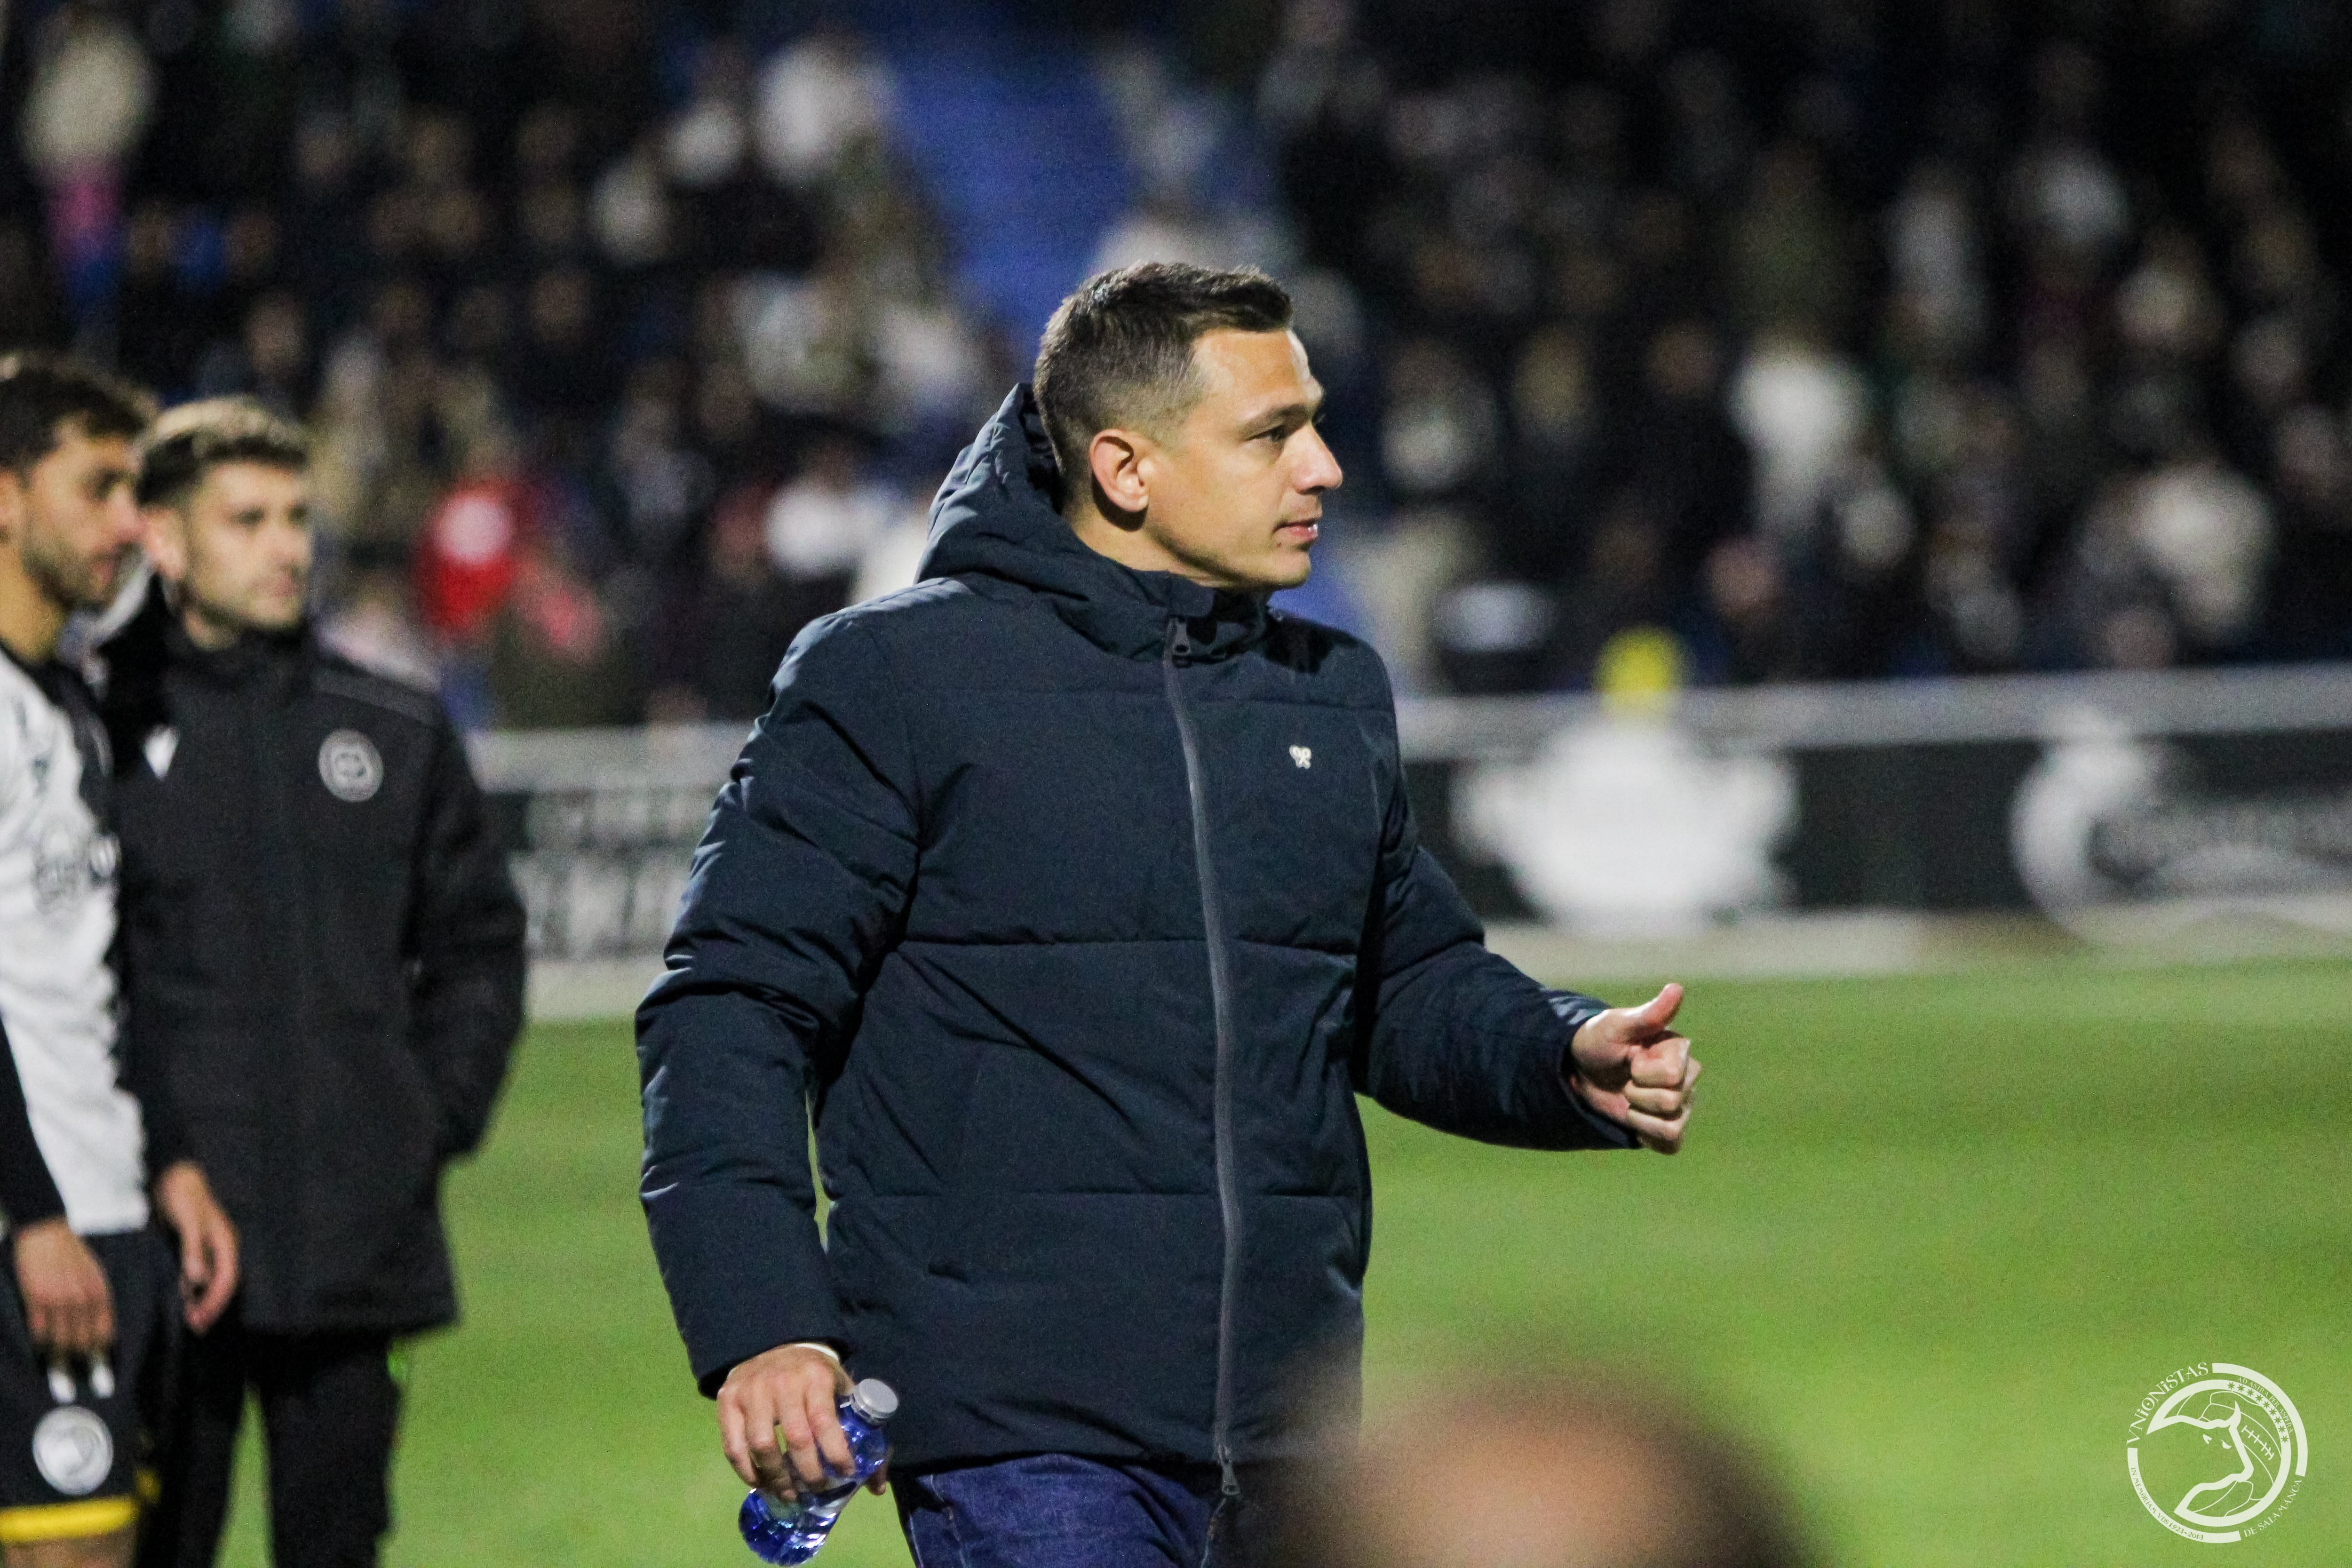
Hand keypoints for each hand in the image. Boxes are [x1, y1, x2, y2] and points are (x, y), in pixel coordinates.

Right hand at [10, 1219, 112, 1355]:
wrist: (48, 1233)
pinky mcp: (36, 1299)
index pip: (103, 1334)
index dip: (99, 1351)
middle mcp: (81, 1300)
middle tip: (70, 1360)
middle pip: (81, 1342)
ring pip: (59, 1341)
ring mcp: (58, 1300)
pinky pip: (39, 1332)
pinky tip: (40, 1342)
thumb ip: (98, 1300)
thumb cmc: (72, 1253)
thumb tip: (100, 1328)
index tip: (95, 1362)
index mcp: (99, 1293)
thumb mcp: (95, 1275)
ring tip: (54, 1356)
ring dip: (56, 1352)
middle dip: (76, 1354)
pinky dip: (40, 1341)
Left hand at [153, 1161, 238, 1332]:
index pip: (227, 1279)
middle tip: (196, 1327)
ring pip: (211, 1280)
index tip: (200, 1319)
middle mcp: (221, 1246)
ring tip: (190, 1319)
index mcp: (226, 1241)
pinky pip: (199, 1273)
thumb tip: (197, 1280)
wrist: (173, 1175)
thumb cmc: (183, 1195)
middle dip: (211, 1306)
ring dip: (202, 1299)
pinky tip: (182, 1297)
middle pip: (223, 1283)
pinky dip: (193, 1288)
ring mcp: (209, 1247)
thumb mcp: (188, 1221)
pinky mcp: (195, 1246)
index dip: (215, 1301)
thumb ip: (192, 1250)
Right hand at [717, 1344, 884, 1498]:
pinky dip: (746, 1471)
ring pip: (762, 1446)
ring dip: (776, 1479)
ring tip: (789, 1494)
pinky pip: (733, 1446)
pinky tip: (760, 1482)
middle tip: (816, 1490)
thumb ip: (863, 1431)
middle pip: (796, 1440)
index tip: (845, 1474)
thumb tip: (877, 1486)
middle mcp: (782, 1382)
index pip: (825, 1422)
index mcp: (815, 1377)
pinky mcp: (727, 1400)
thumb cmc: (815, 1375)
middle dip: (809, 1474)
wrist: (777, 1345)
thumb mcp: (843, 1389)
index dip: (836, 1454)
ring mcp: (752, 1391)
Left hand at [1568, 982, 1701, 1153]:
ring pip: (1672, 1126)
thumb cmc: (1599, 1041)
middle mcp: (1687, 1078)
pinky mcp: (1670, 1128)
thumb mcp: (1617, 1025)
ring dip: (1638, 1115)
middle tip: (1625, 1078)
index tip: (1630, 1059)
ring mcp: (1682, 1105)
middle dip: (1636, 1094)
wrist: (1579, 1070)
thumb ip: (1649, 1014)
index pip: (1672, 1076)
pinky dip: (1647, 1135)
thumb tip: (1677, 987)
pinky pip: (1670, 1144)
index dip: (1642, 1072)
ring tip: (1628, 1097)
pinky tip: (1634, 1119)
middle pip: (1671, 1102)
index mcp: (1679, 1050)